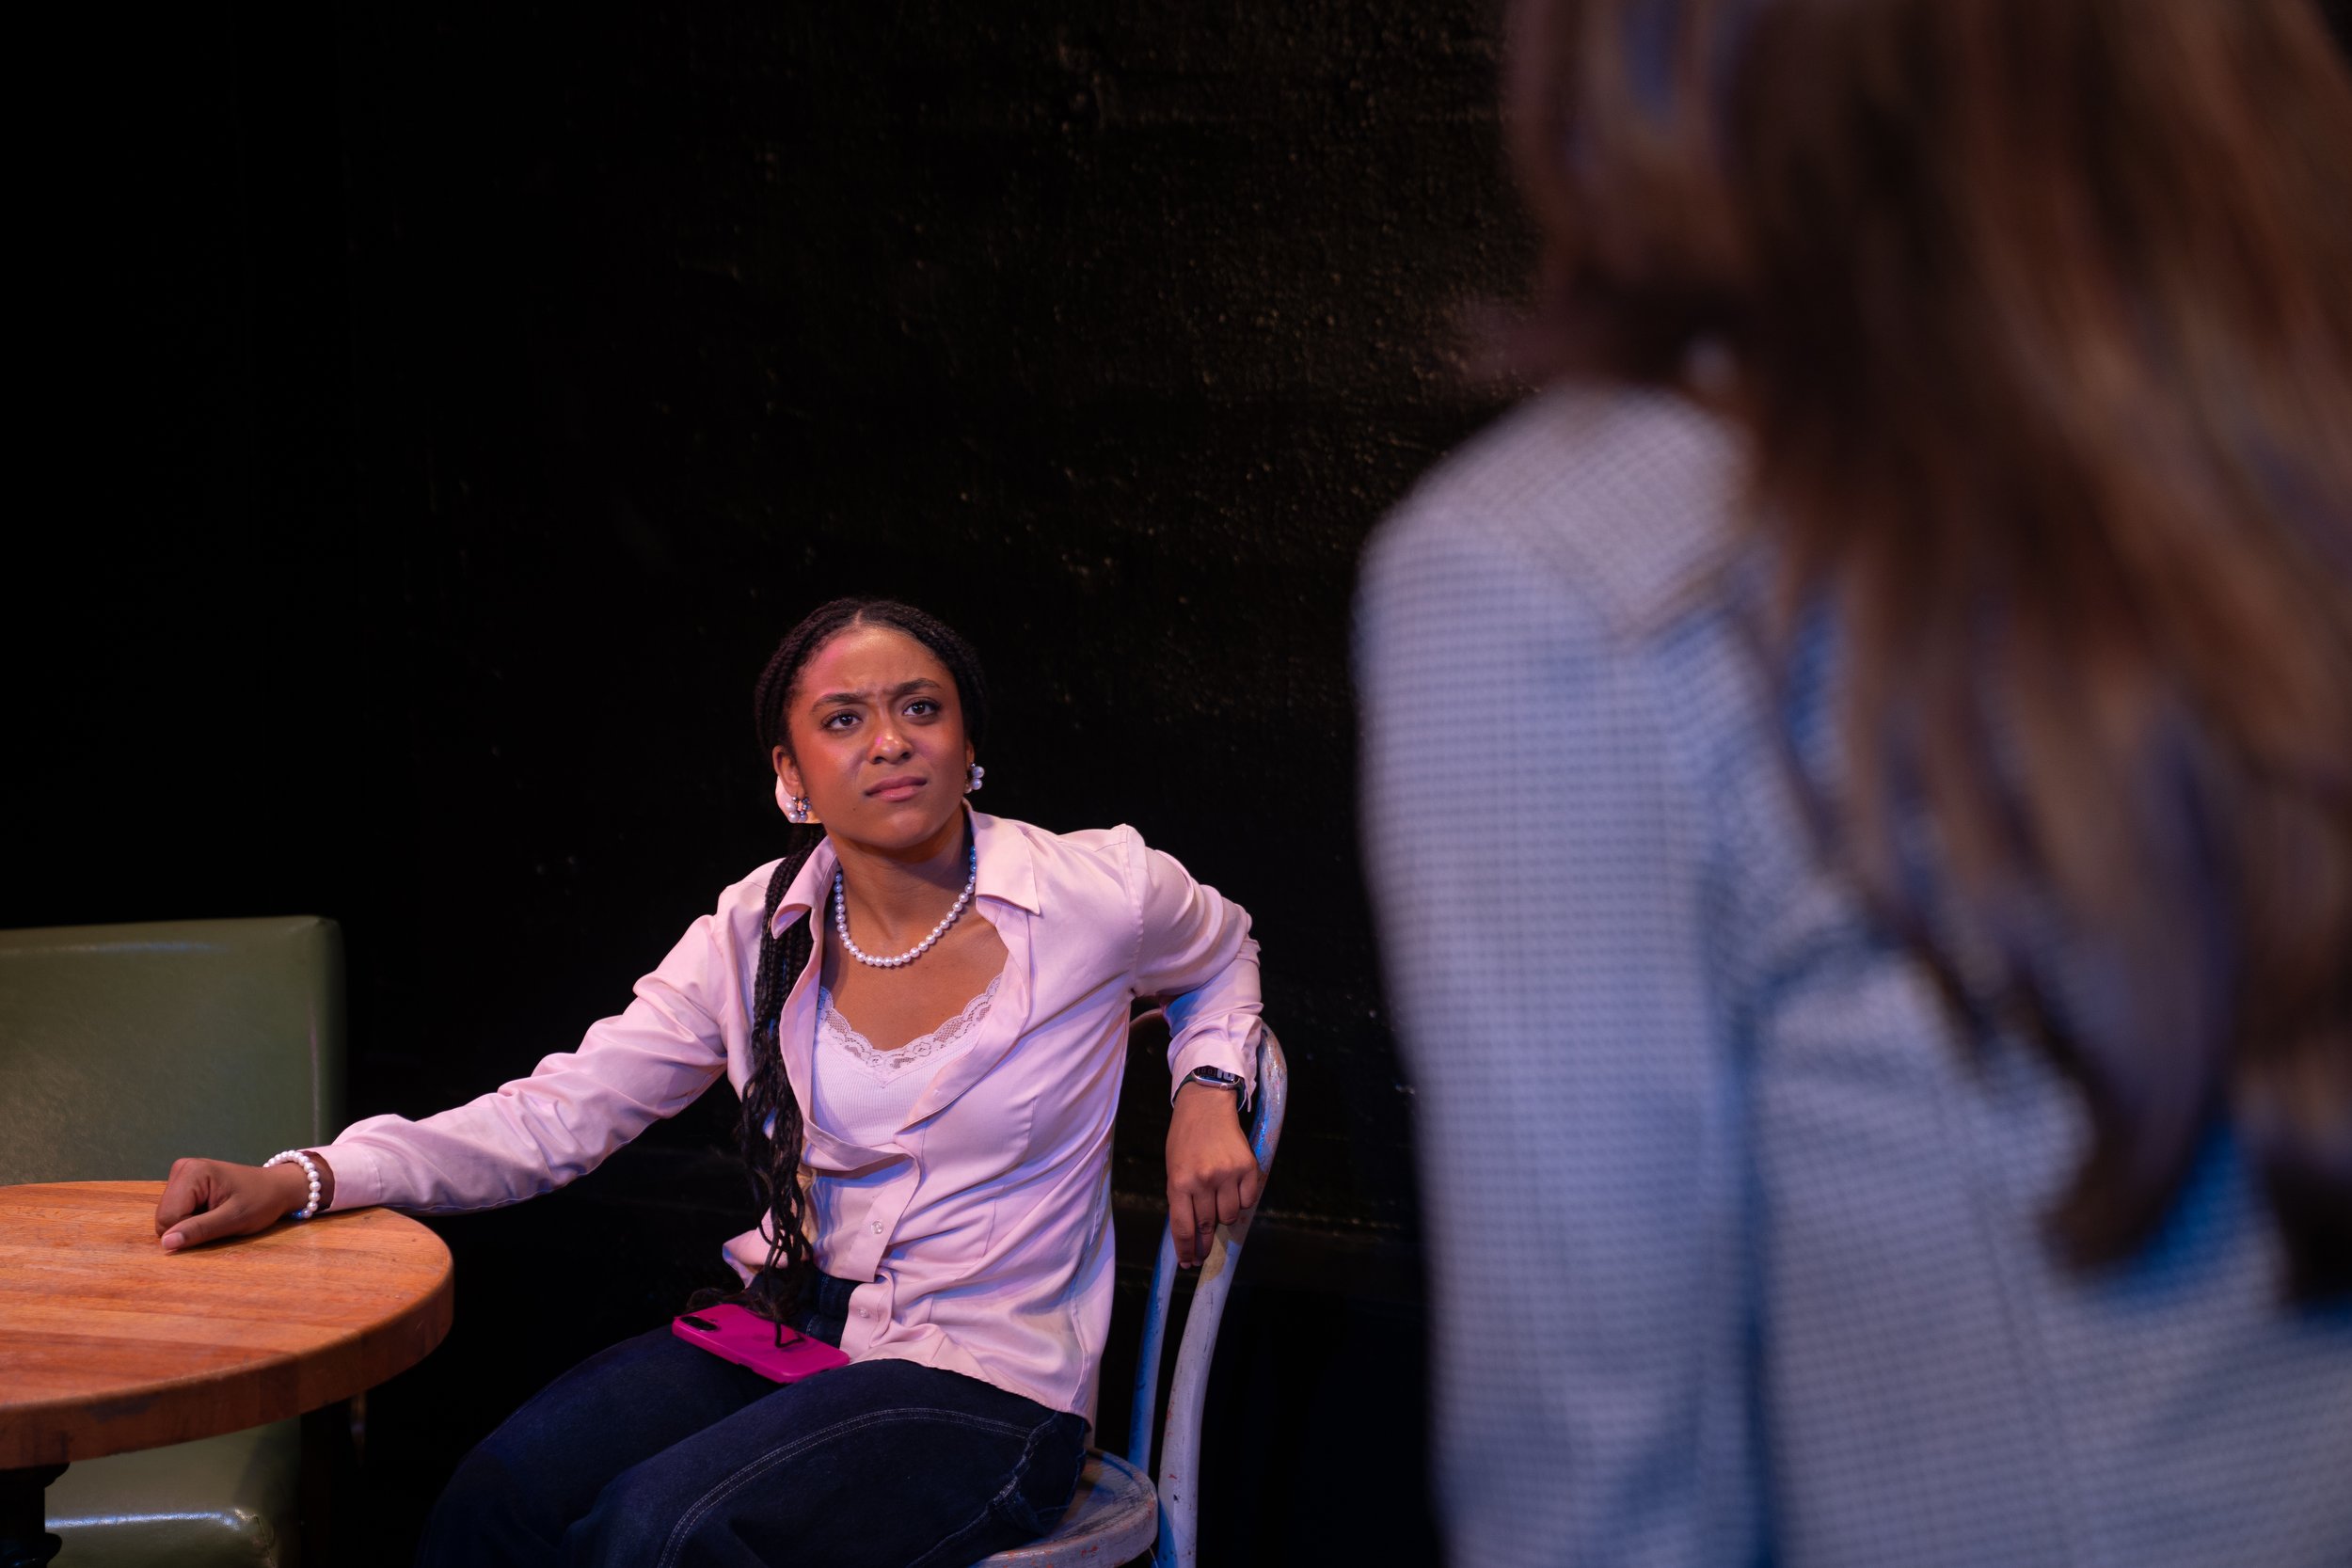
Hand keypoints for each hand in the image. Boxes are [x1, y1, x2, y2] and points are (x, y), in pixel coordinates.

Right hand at [154, 1156, 329, 1250]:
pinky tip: (212, 1210)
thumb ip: (199, 1230)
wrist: (277, 1188)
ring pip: (169, 1216)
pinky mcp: (184, 1183)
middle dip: (189, 1226)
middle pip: (165, 1216)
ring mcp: (181, 1175)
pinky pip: (176, 1211)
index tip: (218, 1222)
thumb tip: (167, 1243)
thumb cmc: (262, 1201)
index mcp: (192, 1172)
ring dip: (191, 1223)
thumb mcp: (234, 1219)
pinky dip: (192, 1217)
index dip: (189, 1230)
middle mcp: (182, 1169)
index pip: (168, 1218)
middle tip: (218, 1219)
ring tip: (217, 1214)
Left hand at [1165, 1080, 1259, 1268]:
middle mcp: (1203, 1180)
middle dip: (1205, 1243)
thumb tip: (1190, 1232)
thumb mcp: (1173, 1168)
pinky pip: (1248, 1200)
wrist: (1206, 1104)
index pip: (1183, 1227)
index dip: (1187, 1250)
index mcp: (1179, 1181)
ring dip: (1225, 1216)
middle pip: (1207, 1226)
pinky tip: (1234, 1189)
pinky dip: (1242, 1200)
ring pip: (1230, 1216)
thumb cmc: (1185, 1138)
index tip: (1189, 1263)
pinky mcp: (1248, 1167)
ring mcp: (1227, 1174)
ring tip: (1219, 1201)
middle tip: (1204, 1253)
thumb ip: (1180, 1198)